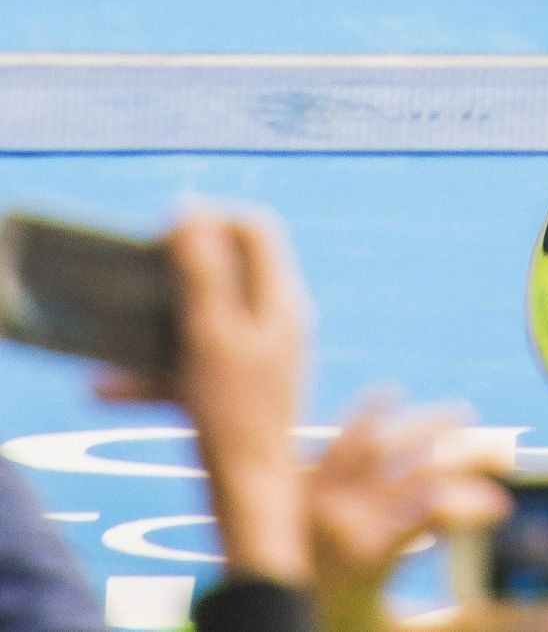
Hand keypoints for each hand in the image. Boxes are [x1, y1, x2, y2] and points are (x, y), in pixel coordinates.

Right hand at [98, 211, 310, 583]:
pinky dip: (154, 371)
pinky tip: (103, 388)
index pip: (256, 229)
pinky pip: (193, 365)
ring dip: (155, 324)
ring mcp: (259, 356)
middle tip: (140, 271)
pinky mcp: (237, 390)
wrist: (251, 498)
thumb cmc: (234, 412)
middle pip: (229, 269)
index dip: (213, 219)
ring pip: (203, 321)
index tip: (166, 230)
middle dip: (179, 268)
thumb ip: (204, 271)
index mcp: (281, 299)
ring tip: (111, 330)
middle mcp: (277, 320)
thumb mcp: (212, 334)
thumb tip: (193, 211)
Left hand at [307, 396, 507, 631]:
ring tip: (461, 415)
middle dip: (467, 456)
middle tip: (500, 452)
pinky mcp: (305, 484)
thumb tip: (502, 611)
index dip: (474, 505)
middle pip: (418, 468)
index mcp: (368, 555)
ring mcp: (322, 495)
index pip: (435, 511)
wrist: (268, 618)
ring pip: (383, 441)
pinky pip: (336, 438)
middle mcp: (345, 516)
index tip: (501, 507)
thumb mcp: (393, 627)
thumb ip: (448, 619)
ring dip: (427, 423)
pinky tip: (390, 394)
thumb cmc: (335, 626)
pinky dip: (365, 412)